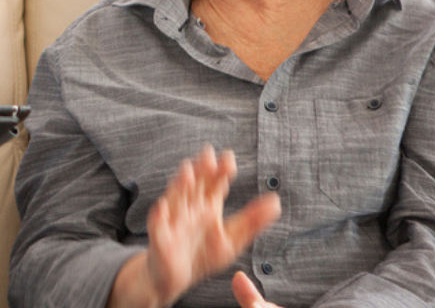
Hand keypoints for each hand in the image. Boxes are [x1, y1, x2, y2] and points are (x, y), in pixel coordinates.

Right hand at [125, 146, 280, 306]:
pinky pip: (157, 224)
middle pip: (195, 183)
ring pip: (175, 197)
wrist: (174, 279)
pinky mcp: (160, 237)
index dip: (222, 170)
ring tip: (187, 174)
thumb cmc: (203, 256)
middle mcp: (190, 208)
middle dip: (201, 169)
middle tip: (208, 155)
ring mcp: (174, 220)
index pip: (215, 183)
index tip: (229, 159)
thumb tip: (276, 201)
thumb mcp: (233, 239)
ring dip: (179, 185)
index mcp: (208, 206)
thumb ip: (253, 220)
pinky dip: (159, 215)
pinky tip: (162, 207)